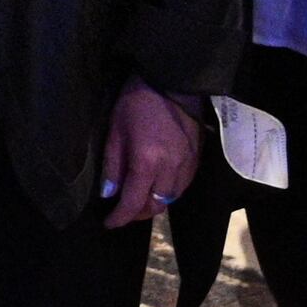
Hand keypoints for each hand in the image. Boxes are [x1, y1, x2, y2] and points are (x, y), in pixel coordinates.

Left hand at [99, 80, 200, 226]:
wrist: (172, 83)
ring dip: (154, 204)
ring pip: (171, 199)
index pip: (133, 202)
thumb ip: (112, 166)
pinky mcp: (197, 160)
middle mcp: (171, 170)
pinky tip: (158, 186)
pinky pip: (183, 187)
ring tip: (139, 200)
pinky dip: (168, 193)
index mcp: (147, 162)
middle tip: (123, 211)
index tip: (109, 223)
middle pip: (155, 206)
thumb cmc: (137, 103)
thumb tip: (108, 194)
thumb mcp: (115, 131)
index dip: (120, 218)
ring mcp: (187, 166)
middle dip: (137, 213)